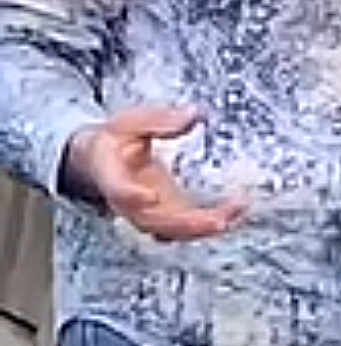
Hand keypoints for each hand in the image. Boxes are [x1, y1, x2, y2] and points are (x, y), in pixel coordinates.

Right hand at [63, 106, 247, 241]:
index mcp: (110, 174)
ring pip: (170, 230)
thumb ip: (159, 121)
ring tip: (234, 213)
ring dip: (202, 227)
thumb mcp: (130, 122)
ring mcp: (145, 212)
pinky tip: (234, 213)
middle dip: (184, 223)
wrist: (100, 160)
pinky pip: (184, 228)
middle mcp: (126, 202)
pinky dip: (207, 224)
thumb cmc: (115, 140)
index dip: (132, 196)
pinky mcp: (163, 215)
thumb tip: (192, 114)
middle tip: (218, 219)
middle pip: (152, 220)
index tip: (151, 196)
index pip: (118, 190)